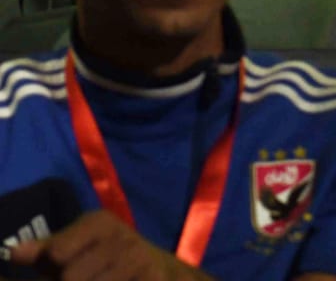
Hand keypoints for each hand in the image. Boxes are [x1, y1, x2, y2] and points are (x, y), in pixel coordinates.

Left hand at [10, 210, 210, 280]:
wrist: (159, 269)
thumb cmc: (103, 259)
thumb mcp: (73, 248)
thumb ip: (44, 252)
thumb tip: (13, 252)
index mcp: (99, 222)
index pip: (56, 253)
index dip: (52, 268)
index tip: (61, 268)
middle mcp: (123, 236)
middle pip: (70, 277)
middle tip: (84, 279)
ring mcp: (140, 259)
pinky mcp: (154, 277)